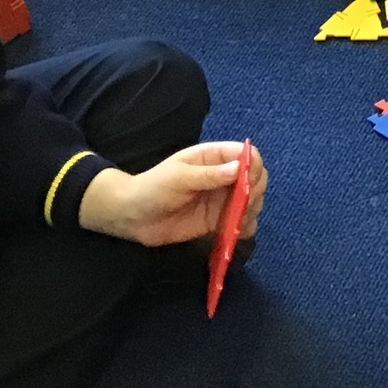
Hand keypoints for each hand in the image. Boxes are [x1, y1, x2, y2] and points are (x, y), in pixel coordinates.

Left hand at [77, 143, 266, 248]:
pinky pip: (241, 223)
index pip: (248, 154)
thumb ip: (209, 175)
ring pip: (253, 201)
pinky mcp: (217, 220)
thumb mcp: (179, 177)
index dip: (253, 166)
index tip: (249, 182)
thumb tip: (239, 168)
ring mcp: (222, 199)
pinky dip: (245, 227)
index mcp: (214, 157)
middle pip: (256, 178)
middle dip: (256, 191)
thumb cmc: (152, 188)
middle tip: (244, 205)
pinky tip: (237, 232)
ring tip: (238, 221)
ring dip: (252, 210)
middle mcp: (223, 176)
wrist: (131, 216)